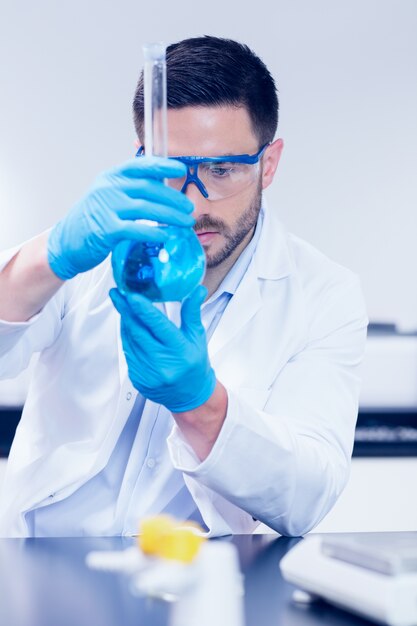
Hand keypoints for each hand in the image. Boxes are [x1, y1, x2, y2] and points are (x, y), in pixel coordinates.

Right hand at [47, 157, 193, 279]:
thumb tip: (163, 186)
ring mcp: (106, 208)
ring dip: (170, 216)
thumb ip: (132, 189)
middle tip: (189, 208)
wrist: (66, 242)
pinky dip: (154, 232)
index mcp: (112, 177)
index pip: (141, 166)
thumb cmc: (94, 219)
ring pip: (146, 208)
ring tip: (186, 223)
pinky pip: (136, 229)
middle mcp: (109, 188)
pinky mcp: (106, 229)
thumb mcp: (110, 196)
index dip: (163, 165)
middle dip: (173, 199)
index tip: (181, 168)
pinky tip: (166, 236)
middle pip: (149, 189)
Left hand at [109, 285, 216, 412]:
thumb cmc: (194, 364)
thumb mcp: (197, 336)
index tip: (131, 295)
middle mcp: (162, 363)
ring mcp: (148, 372)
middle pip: (138, 331)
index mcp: (179, 351)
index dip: (143, 309)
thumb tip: (198, 290)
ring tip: (121, 304)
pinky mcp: (137, 377)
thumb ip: (192, 312)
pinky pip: (127, 352)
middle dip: (126, 309)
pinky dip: (126, 336)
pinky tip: (127, 325)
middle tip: (119, 292)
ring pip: (130, 340)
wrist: (190, 394)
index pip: (158, 326)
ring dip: (124, 321)